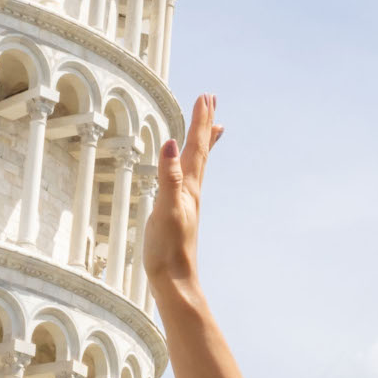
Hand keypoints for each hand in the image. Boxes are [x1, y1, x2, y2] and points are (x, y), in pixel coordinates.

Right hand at [143, 95, 225, 299]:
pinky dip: (188, 167)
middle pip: (201, 151)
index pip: (196, 146)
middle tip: (211, 101)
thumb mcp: (165, 208)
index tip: (205, 96)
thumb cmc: (168, 248)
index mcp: (189, 186)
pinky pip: (186, 181)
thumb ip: (167, 176)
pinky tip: (184, 172)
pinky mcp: (179, 214)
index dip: (200, 121)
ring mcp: (186, 202)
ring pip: (197, 165)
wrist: (175, 281)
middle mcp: (191, 191)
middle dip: (205, 124)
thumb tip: (167, 142)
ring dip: (202, 144)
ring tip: (212, 129)